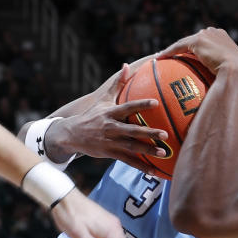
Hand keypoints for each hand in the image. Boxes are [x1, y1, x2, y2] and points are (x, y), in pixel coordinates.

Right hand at [48, 64, 167, 175]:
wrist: (72, 135)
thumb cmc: (92, 115)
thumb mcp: (103, 99)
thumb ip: (117, 84)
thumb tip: (126, 66)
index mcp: (110, 113)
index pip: (127, 107)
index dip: (141, 105)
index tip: (156, 103)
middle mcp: (111, 128)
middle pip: (132, 131)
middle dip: (148, 133)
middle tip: (165, 134)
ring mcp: (110, 142)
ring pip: (131, 147)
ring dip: (148, 151)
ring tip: (164, 153)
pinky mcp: (110, 154)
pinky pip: (128, 161)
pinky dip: (141, 166)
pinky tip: (155, 171)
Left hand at [157, 27, 237, 75]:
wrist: (237, 72)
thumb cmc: (237, 79)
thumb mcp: (232, 74)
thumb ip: (223, 74)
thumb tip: (220, 90)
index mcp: (224, 38)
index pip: (206, 41)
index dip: (195, 49)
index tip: (187, 56)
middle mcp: (215, 32)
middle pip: (194, 39)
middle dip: (183, 46)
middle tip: (172, 56)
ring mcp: (206, 35)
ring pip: (184, 42)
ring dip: (173, 49)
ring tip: (162, 57)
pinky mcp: (198, 40)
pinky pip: (178, 46)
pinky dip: (168, 52)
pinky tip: (159, 58)